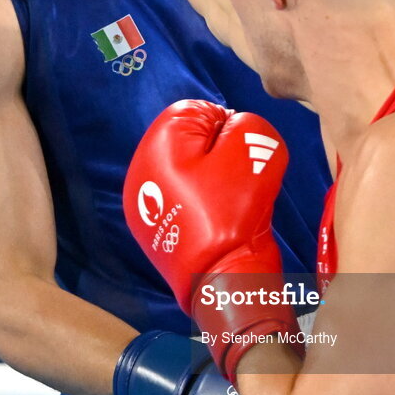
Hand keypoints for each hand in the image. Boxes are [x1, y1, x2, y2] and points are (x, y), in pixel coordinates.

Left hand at [123, 99, 301, 381]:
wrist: (219, 283)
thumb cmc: (233, 215)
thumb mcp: (254, 154)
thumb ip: (248, 125)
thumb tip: (238, 128)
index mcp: (157, 144)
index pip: (199, 111)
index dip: (230, 127)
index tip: (245, 154)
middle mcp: (140, 171)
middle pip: (192, 143)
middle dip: (222, 155)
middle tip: (241, 179)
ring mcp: (144, 204)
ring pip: (190, 173)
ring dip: (215, 180)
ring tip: (233, 202)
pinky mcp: (154, 229)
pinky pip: (185, 201)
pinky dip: (205, 204)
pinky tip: (220, 221)